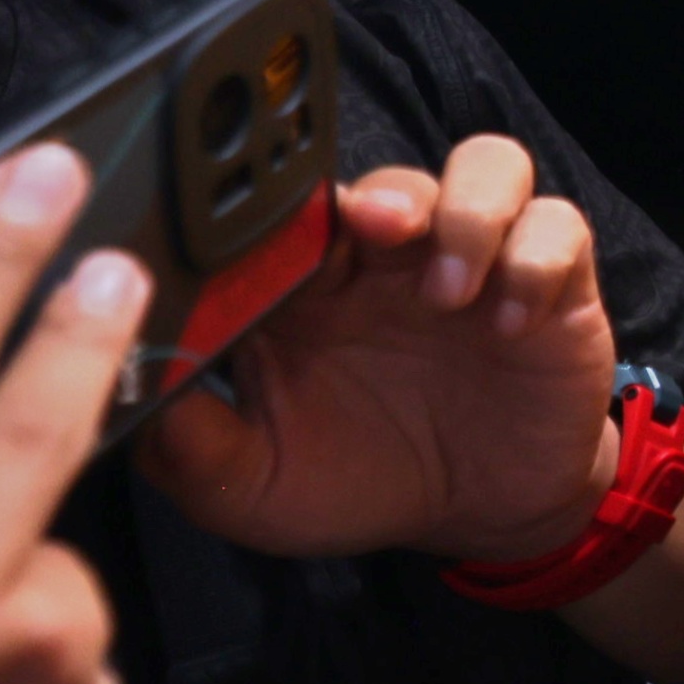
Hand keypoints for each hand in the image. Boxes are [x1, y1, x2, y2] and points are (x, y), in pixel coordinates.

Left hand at [142, 137, 621, 565]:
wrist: (480, 518)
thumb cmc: (357, 485)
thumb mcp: (252, 486)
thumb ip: (188, 447)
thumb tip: (125, 390)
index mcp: (307, 290)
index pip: (285, 214)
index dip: (278, 206)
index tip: (267, 234)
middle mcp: (389, 260)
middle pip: (387, 172)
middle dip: (380, 190)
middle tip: (377, 230)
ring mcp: (474, 262)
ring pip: (485, 165)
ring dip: (467, 210)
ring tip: (451, 286)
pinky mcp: (554, 282)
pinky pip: (557, 225)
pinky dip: (536, 258)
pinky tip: (512, 321)